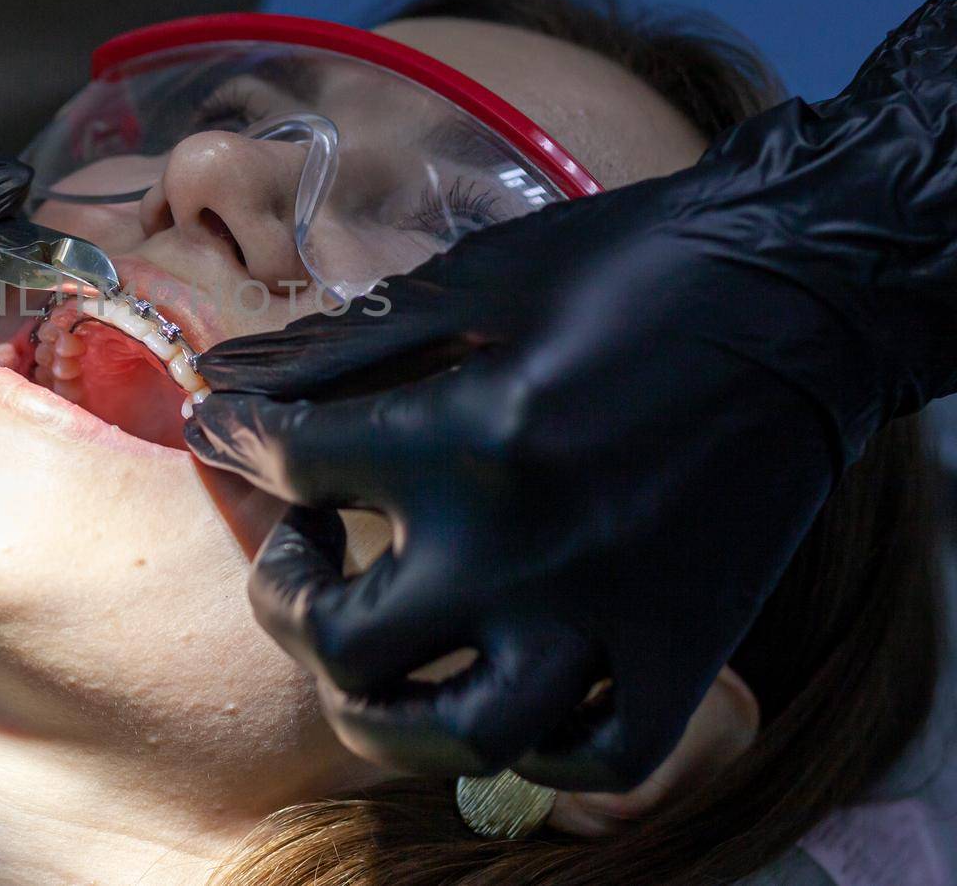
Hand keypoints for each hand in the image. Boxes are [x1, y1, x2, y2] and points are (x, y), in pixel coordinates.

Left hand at [186, 0, 956, 789]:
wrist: (800, 292)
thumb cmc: (631, 267)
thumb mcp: (476, 279)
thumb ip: (347, 346)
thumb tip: (234, 378)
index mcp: (468, 435)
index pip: (292, 463)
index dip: (233, 441)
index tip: (222, 432)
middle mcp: (524, 547)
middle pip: (343, 639)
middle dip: (287, 595)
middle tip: (302, 547)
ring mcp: (607, 617)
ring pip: (455, 734)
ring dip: (383, 704)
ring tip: (371, 645)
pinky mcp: (685, 651)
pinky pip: (593, 756)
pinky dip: (529, 740)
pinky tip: (493, 677)